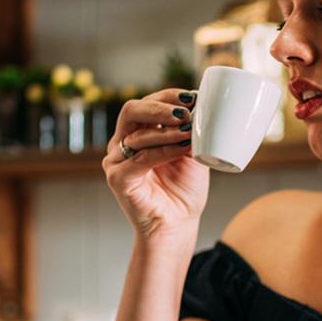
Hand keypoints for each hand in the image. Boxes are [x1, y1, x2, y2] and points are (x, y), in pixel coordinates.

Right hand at [102, 88, 209, 244]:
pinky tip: (184, 148)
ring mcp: (116, 161)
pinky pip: (141, 158)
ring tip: (190, 130)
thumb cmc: (183, 191)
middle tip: (185, 110)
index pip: (146, 103)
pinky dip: (164, 150)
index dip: (168, 96)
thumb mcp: (192, 153)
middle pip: (132, 110)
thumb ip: (191, 130)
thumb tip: (204, 104)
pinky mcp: (117, 178)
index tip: (193, 97)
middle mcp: (122, 143)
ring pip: (137, 134)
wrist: (177, 225)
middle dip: (160, 106)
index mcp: (137, 133)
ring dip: (167, 130)